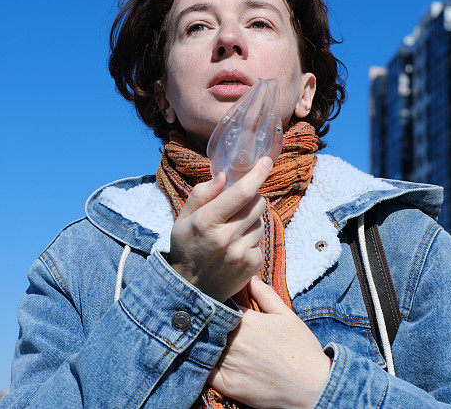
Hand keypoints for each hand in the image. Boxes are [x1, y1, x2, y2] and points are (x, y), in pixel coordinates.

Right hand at [168, 156, 271, 302]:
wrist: (191, 290)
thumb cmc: (187, 248)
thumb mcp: (183, 219)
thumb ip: (201, 195)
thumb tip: (223, 176)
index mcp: (207, 221)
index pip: (242, 192)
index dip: (258, 174)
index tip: (267, 161)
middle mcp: (226, 237)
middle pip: (258, 204)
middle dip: (253, 198)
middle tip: (239, 204)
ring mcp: (240, 253)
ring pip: (260, 222)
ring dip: (251, 221)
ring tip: (233, 231)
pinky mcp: (251, 265)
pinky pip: (260, 241)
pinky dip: (251, 240)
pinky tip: (235, 248)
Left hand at [207, 275, 331, 408]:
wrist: (312, 386)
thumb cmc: (302, 348)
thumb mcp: (287, 315)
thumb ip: (265, 295)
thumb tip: (250, 277)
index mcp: (247, 321)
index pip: (220, 308)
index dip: (218, 308)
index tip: (216, 309)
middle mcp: (235, 341)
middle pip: (210, 327)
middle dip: (209, 324)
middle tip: (204, 325)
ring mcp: (231, 363)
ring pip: (206, 348)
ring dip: (204, 343)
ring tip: (205, 341)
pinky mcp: (228, 385)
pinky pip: (206, 372)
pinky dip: (204, 365)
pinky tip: (208, 361)